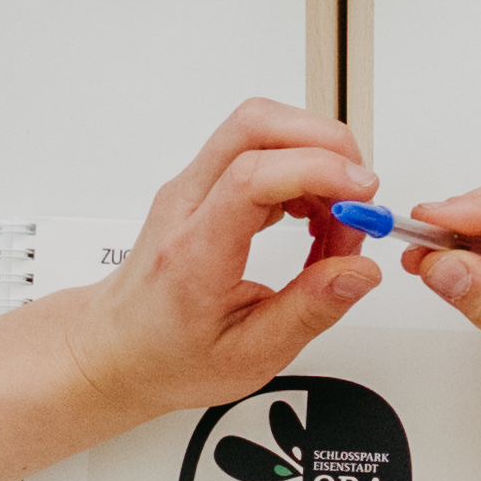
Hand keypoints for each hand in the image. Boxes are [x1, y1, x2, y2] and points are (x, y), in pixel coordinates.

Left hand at [68, 100, 386, 427]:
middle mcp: (187, 204)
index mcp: (193, 251)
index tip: (361, 195)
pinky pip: (260, 148)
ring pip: (261, 128)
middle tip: (359, 196)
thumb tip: (358, 271)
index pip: (251, 175)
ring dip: (317, 158)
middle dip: (327, 144)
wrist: (118, 346)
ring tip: (335, 222)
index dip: (317, 170)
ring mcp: (192, 186)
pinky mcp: (204, 183)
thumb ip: (310, 310)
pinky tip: (314, 217)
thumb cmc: (168, 353)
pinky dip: (302, 169)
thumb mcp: (249, 355)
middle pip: (255, 125)